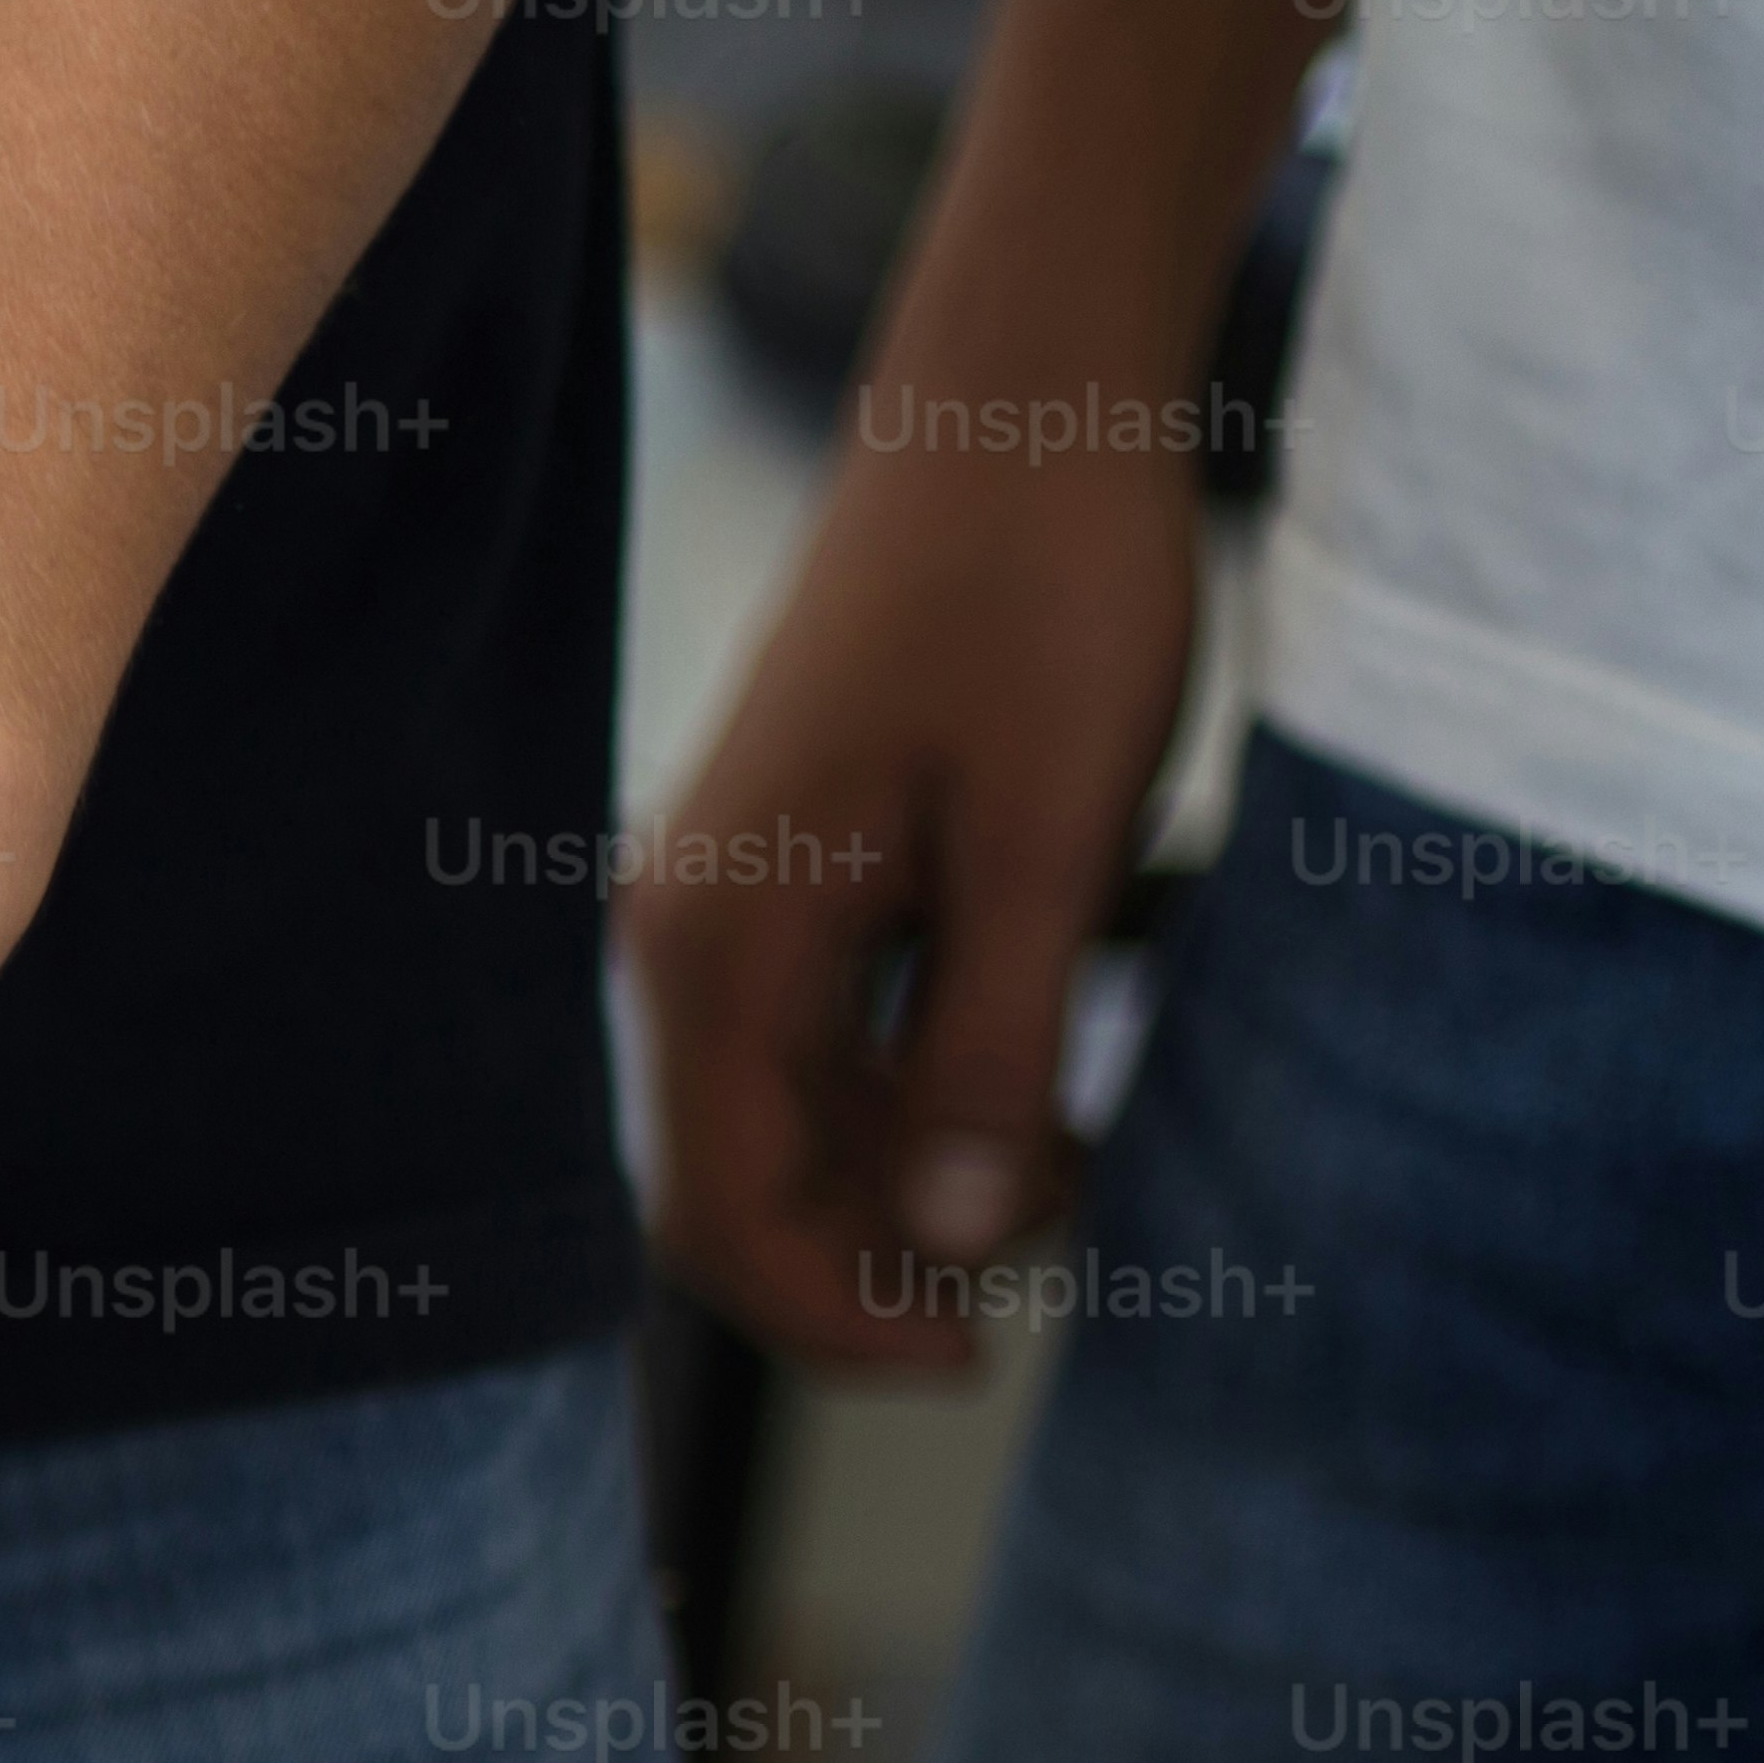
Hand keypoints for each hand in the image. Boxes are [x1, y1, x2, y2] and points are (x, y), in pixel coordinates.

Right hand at [628, 404, 1201, 1378]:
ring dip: (912, 1175)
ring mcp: (731, 899)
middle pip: (745, 1184)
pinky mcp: (790, 864)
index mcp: (725, 947)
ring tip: (1073, 1149)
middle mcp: (690, 937)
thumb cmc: (1045, 593)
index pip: (730, 1215)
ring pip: (791, 1117)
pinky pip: (823, 1034)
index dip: (840, 1321)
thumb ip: (988, 1051)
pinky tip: (1035, 1063)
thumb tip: (946, 1245)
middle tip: (1050, 1260)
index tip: (973, 1363)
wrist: (1026, 399)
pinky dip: (917, 1087)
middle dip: (880, 1261)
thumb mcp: (1051, 839)